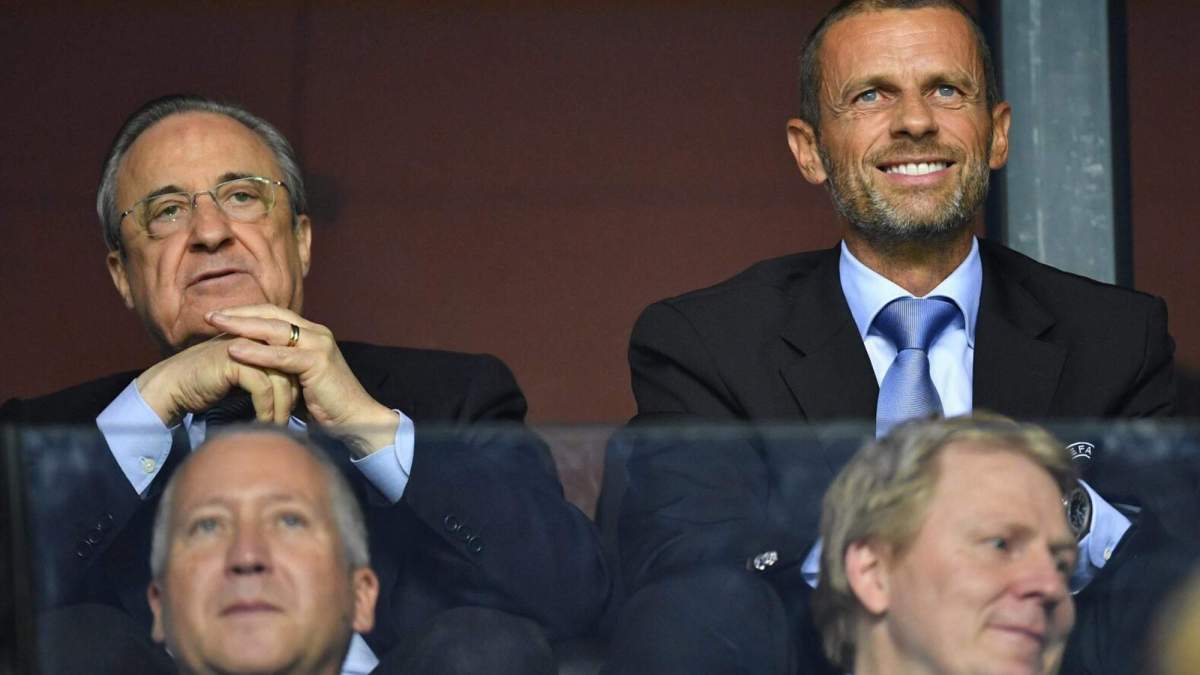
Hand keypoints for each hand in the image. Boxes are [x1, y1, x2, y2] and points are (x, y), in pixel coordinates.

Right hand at [136, 336, 298, 426]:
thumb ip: (269, 375)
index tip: (307, 406)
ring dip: (284, 406)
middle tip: (303, 418)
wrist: (175, 385)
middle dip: (298, 394)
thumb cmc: (211, 383)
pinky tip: (267, 422)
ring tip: (282, 425)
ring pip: (281, 379)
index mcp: (263, 336)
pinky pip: (262, 387)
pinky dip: (267, 408)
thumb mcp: (247, 377)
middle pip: (293, 366)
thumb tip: (296, 391)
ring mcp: (246, 346)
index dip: (302, 382)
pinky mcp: (234, 360)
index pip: (296, 357)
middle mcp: (257, 336)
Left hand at [207, 305, 399, 454]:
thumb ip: (282, 364)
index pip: (274, 314)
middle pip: (272, 315)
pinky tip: (234, 350)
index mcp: (312, 333)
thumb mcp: (299, 377)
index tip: (220, 315)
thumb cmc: (326, 404)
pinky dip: (256, 352)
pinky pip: (281, 355)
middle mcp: (317, 333)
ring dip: (242, 326)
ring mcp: (319, 345)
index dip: (246, 313)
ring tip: (216, 325)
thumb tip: (254, 360)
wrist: (355, 418)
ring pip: (274, 330)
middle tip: (210, 315)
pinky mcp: (318, 362)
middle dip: (239, 314)